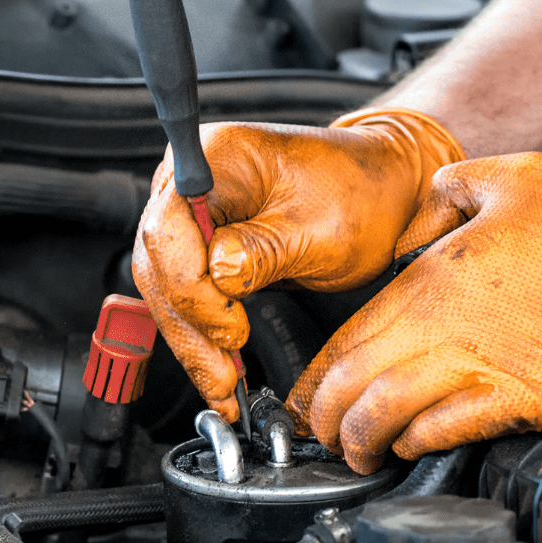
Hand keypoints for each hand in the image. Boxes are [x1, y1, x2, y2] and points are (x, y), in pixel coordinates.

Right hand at [132, 107, 463, 420]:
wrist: (382, 192)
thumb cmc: (360, 194)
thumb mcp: (322, 229)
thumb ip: (263, 250)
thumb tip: (218, 276)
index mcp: (217, 157)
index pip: (170, 229)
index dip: (192, 288)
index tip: (229, 327)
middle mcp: (191, 181)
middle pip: (159, 263)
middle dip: (189, 326)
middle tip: (222, 375)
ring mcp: (191, 214)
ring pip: (164, 288)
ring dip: (191, 341)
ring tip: (221, 385)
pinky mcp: (200, 246)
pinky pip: (185, 295)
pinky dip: (200, 335)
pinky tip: (217, 368)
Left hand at [288, 153, 541, 472]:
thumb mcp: (518, 176)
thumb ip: (454, 188)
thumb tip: (428, 197)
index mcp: (437, 274)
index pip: (348, 333)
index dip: (317, 373)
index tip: (306, 394)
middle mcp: (448, 324)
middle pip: (353, 382)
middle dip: (322, 418)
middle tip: (317, 434)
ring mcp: (486, 366)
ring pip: (387, 416)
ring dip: (361, 441)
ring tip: (355, 454)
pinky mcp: (526, 402)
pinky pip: (448, 432)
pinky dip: (417, 444)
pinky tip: (410, 447)